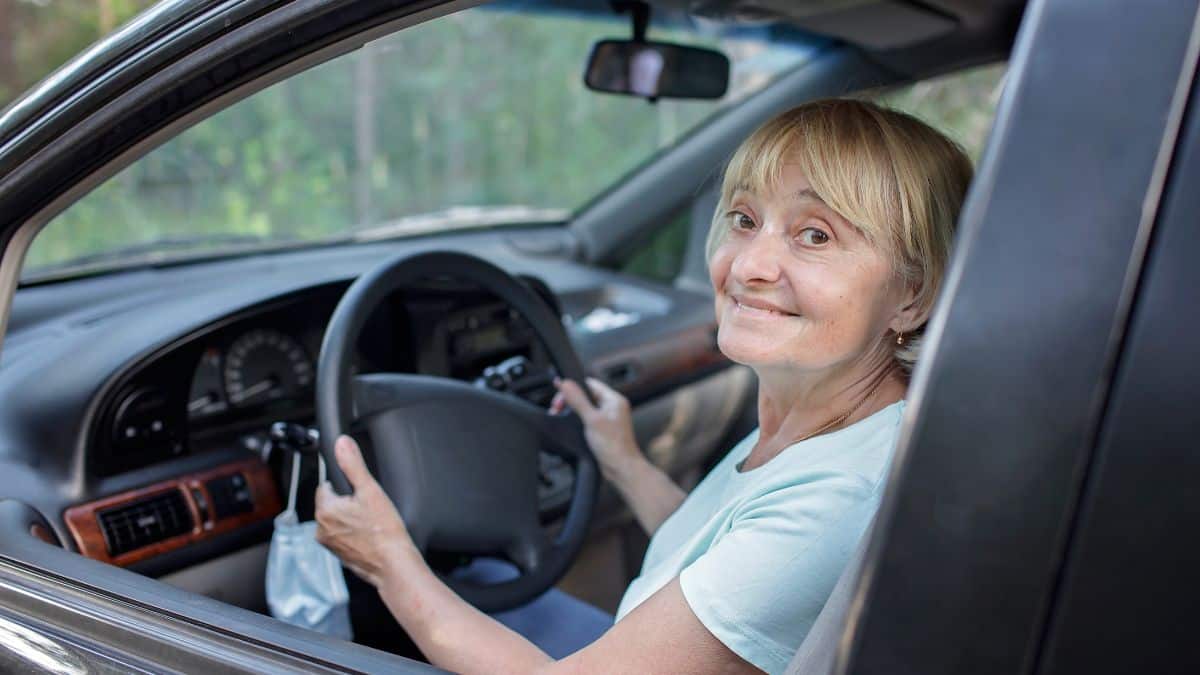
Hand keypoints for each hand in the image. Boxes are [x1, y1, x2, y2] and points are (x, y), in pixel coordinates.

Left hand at [314, 435, 420, 587]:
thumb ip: (353, 464)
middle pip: (332, 503)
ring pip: (337, 520)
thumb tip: (342, 443)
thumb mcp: (370, 490)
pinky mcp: (338, 556)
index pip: (326, 486)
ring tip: (371, 523)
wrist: (394, 565)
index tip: (360, 493)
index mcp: (325, 510)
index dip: (345, 486)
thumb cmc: (384, 531)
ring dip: (350, 518)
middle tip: (369, 509)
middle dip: (348, 503)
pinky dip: (353, 534)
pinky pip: (342, 536)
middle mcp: (321, 529)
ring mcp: (329, 544)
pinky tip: (370, 536)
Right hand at [551, 377, 642, 481]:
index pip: (590, 383)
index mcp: (614, 399)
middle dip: (569, 400)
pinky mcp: (602, 431)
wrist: (621, 469)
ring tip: (558, 415)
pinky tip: (569, 426)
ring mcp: (607, 419)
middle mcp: (611, 407)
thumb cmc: (614, 446)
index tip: (560, 391)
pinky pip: (586, 420)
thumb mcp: (592, 420)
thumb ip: (578, 400)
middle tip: (557, 408)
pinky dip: (575, 421)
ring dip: (571, 411)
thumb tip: (566, 383)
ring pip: (584, 408)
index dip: (574, 386)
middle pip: (585, 395)